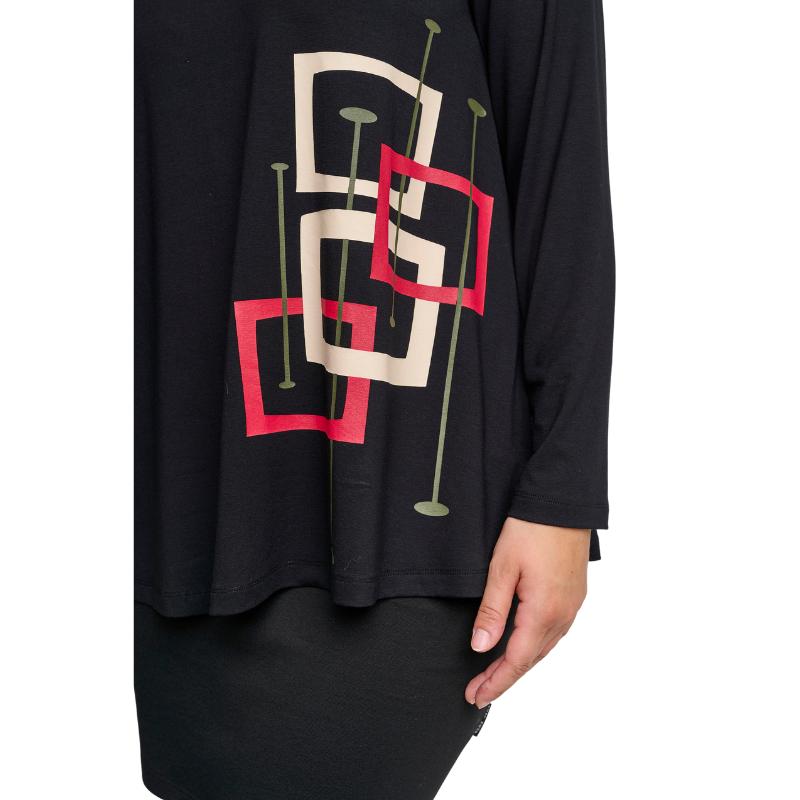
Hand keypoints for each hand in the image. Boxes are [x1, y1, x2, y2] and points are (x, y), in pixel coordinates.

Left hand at [465, 518, 589, 708]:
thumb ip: (492, 610)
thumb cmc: (532, 529)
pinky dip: (534, 647)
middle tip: (478, 692)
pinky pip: (553, 633)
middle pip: (530, 660)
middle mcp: (562, 615)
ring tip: (495, 674)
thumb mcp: (502, 568)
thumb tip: (480, 646)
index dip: (494, 682)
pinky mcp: (574, 596)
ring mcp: (572, 606)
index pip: (516, 661)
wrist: (562, 503)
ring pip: (543, 648)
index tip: (475, 696)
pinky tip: (522, 645)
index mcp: (543, 612)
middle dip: (503, 678)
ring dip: (519, 664)